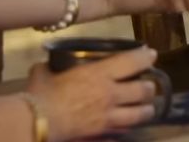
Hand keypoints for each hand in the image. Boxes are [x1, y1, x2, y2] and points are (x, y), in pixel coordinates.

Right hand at [25, 46, 158, 139]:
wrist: (37, 124)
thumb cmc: (41, 94)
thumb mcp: (44, 73)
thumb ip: (50, 68)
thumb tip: (44, 66)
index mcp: (100, 74)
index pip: (132, 62)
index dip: (145, 57)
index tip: (151, 54)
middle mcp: (111, 94)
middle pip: (143, 90)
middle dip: (149, 87)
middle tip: (148, 86)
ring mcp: (110, 118)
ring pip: (140, 114)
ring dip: (146, 110)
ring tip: (147, 108)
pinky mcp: (104, 136)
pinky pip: (123, 132)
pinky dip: (127, 129)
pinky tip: (125, 127)